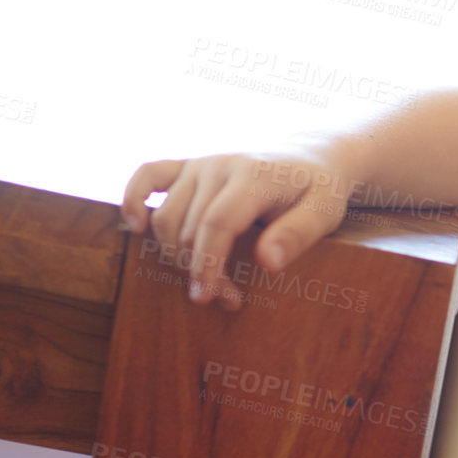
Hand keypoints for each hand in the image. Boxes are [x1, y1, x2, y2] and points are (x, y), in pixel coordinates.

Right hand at [121, 146, 353, 309]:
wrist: (311, 157)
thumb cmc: (319, 190)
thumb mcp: (324, 212)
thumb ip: (298, 235)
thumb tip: (267, 263)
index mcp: (253, 175)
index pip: (216, 224)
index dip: (207, 264)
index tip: (207, 297)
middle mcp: (220, 164)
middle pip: (189, 228)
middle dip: (201, 271)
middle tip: (230, 300)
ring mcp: (200, 163)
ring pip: (166, 216)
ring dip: (176, 256)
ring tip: (210, 283)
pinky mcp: (188, 165)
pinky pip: (147, 175)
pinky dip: (133, 199)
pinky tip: (137, 228)